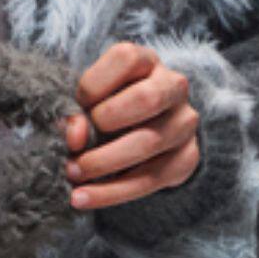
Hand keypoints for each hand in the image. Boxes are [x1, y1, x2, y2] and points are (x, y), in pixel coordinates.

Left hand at [64, 40, 201, 206]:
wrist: (142, 131)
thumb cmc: (107, 106)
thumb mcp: (89, 100)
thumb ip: (77, 110)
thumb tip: (74, 136)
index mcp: (147, 61)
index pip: (126, 59)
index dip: (93, 86)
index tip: (75, 107)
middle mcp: (173, 87)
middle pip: (147, 99)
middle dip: (104, 124)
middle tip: (74, 145)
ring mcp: (184, 123)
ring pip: (148, 144)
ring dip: (103, 164)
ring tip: (72, 174)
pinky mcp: (187, 158)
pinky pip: (150, 179)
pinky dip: (111, 192)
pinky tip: (83, 198)